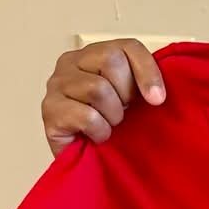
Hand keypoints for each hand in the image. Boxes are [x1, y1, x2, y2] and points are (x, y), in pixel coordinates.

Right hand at [41, 40, 165, 156]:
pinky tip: (98, 135)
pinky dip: (100, 131)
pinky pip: (86, 116)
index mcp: (93, 54)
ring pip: (97, 88)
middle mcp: (70, 63)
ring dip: (112, 114)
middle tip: (122, 111)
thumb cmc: (109, 125)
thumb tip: (158, 93)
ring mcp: (56, 85)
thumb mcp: (131, 98)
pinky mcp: (50, 111)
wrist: (87, 162)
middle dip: (125, 93)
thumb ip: (142, 82)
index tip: (157, 99)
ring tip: (109, 124)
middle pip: (110, 60)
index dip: (148, 71)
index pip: (128, 46)